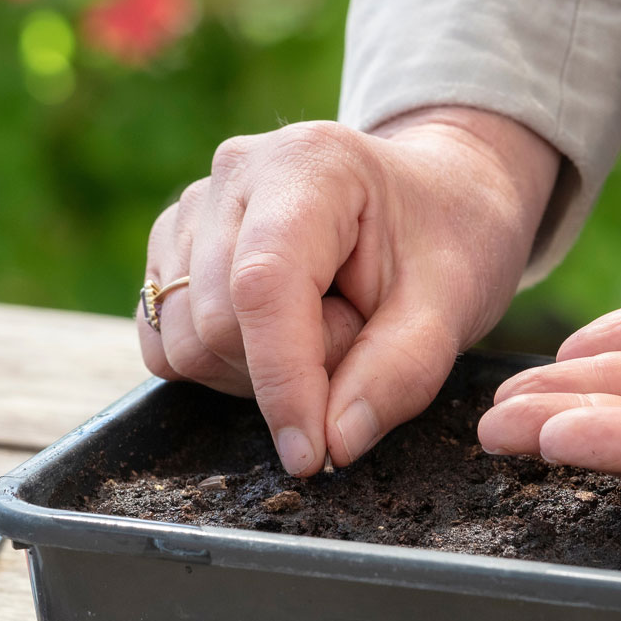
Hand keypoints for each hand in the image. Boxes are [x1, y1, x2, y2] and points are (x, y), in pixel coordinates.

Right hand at [142, 107, 559, 474]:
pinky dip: (223, 365)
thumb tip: (330, 445)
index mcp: (308, 164)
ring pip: (185, 342)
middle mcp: (235, 174)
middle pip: (216, 325)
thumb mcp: (452, 306)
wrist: (433, 196)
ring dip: (256, 370)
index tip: (312, 456)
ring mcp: (194, 206)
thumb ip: (398, 375)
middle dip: (289, 370)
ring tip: (324, 327)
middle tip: (358, 339)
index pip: (263, 287)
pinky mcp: (172, 246)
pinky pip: (167, 343)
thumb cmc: (448, 239)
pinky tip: (279, 334)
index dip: (282, 381)